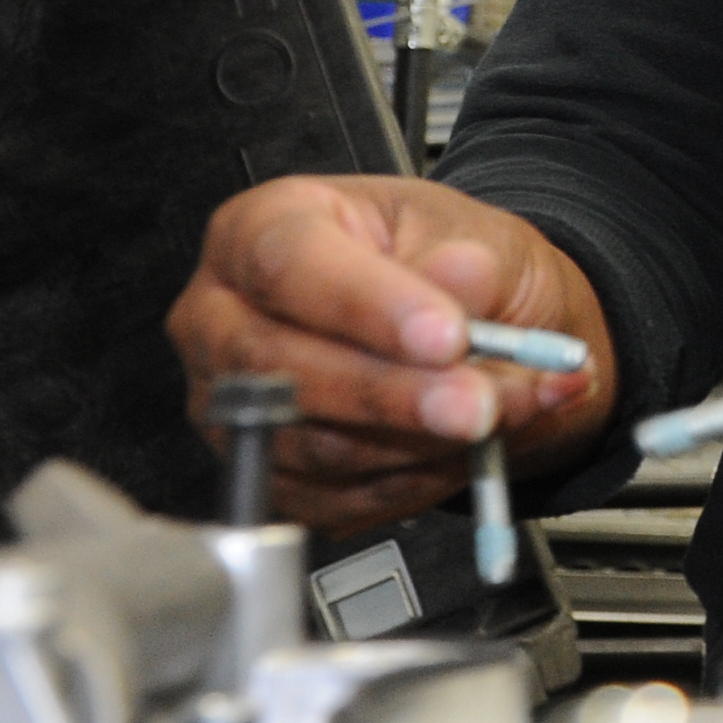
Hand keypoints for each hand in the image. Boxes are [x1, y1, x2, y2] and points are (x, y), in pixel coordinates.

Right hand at [168, 176, 618, 535]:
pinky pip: (336, 496)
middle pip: (281, 366)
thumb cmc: (444, 259)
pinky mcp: (268, 471)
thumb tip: (461, 274)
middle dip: (395, 393)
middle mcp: (223, 317)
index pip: (289, 263)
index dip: (367, 304)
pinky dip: (417, 478)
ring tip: (500, 414)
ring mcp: (234, 403)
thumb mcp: (474, 233)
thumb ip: (469, 260)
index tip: (447, 335)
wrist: (460, 326)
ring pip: (313, 443)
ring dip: (421, 441)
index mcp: (259, 226)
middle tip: (480, 403)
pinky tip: (471, 448)